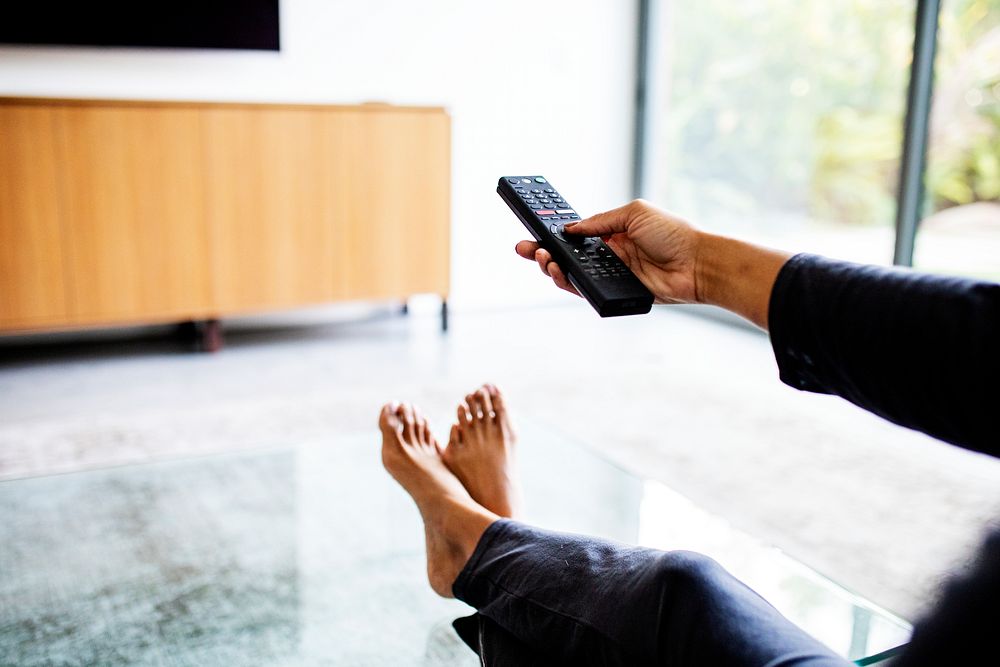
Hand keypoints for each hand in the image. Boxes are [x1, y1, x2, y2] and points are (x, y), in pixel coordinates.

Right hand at [513, 199, 791, 328]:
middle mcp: (608, 254)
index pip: (574, 234)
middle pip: (567, 256)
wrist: (697, 263)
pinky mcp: (617, 292)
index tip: (533, 230)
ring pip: (572, 275)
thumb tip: (570, 229)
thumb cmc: (673, 233)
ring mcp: (611, 274)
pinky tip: (561, 274)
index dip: (553, 233)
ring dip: (553, 268)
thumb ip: (599, 222)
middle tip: (525, 249)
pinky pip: (587, 291)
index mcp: (611, 232)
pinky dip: (571, 284)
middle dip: (543, 253)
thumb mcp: (634, 213)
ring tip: (545, 260)